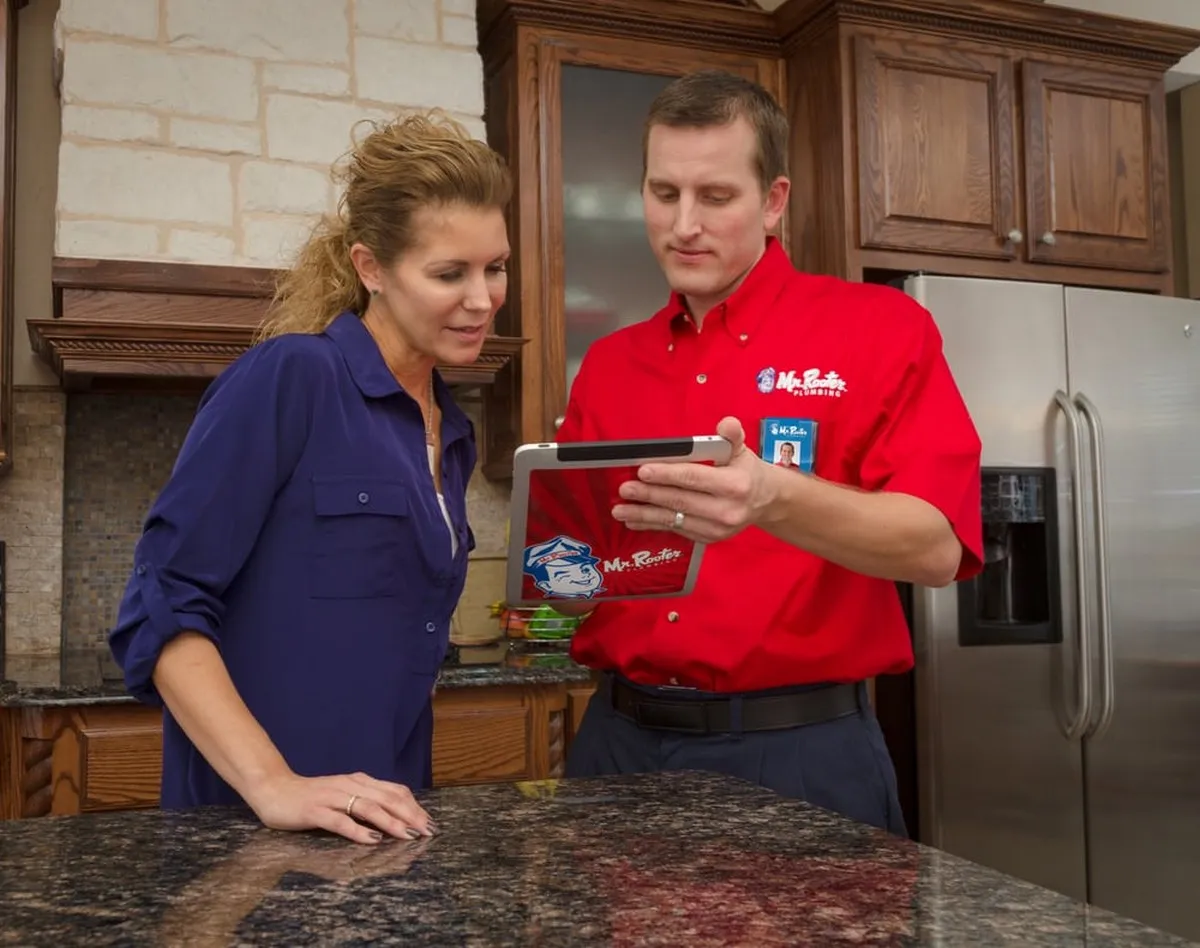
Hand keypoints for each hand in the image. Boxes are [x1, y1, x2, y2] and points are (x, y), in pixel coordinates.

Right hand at [247, 770, 436, 844]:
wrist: (274, 789)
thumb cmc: (311, 796)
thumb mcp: (344, 795)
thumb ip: (366, 801)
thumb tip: (395, 816)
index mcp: (359, 781)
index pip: (394, 791)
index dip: (414, 806)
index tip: (430, 822)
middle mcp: (349, 786)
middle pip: (387, 798)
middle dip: (410, 815)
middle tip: (427, 831)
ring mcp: (332, 798)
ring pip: (368, 808)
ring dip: (390, 822)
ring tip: (407, 835)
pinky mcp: (315, 811)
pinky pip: (340, 821)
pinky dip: (358, 830)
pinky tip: (371, 840)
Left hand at [613, 417, 775, 542]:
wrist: (766, 501)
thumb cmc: (747, 471)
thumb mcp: (743, 449)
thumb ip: (732, 435)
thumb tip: (726, 424)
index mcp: (735, 485)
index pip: (694, 478)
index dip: (667, 474)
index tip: (643, 470)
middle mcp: (727, 511)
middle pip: (680, 501)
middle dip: (649, 495)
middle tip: (625, 489)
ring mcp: (717, 529)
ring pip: (675, 520)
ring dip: (644, 515)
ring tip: (620, 510)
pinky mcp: (708, 539)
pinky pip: (676, 531)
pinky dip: (653, 525)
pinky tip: (634, 520)